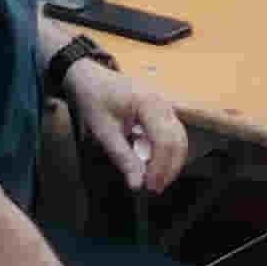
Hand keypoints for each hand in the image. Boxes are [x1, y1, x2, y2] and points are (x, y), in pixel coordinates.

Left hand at [65, 58, 187, 193]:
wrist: (88, 77)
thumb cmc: (94, 98)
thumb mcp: (103, 130)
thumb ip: (122, 157)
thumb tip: (137, 184)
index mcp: (148, 102)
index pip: (164, 141)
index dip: (160, 167)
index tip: (149, 187)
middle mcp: (162, 102)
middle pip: (178, 141)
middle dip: (169, 168)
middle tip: (154, 188)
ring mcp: (164, 105)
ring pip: (179, 139)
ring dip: (170, 161)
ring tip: (154, 180)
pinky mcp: (161, 110)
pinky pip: (172, 134)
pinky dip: (166, 151)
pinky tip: (153, 164)